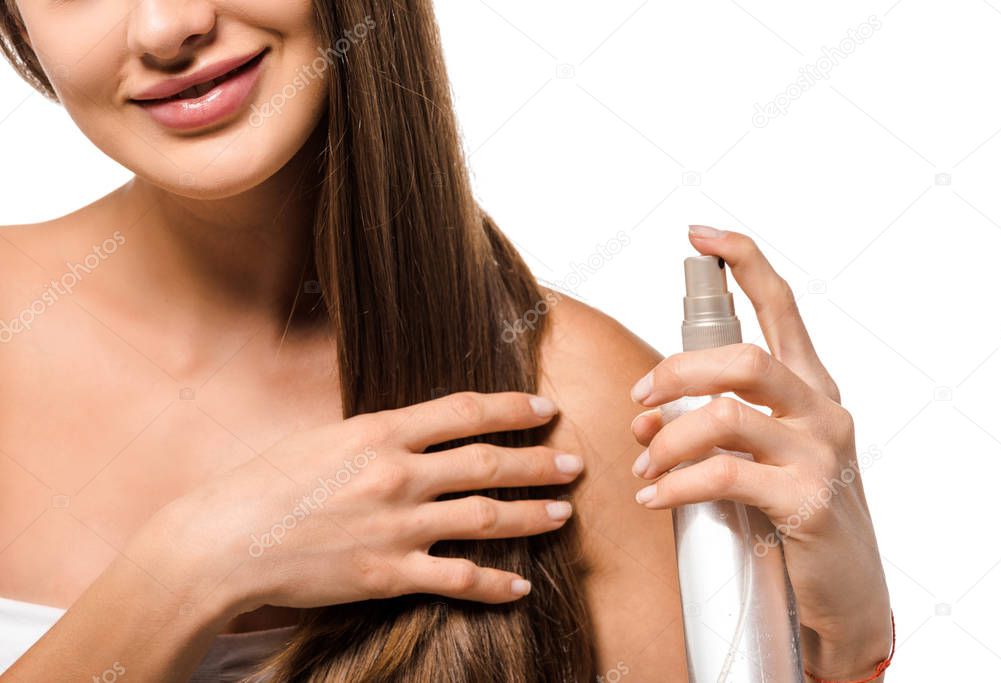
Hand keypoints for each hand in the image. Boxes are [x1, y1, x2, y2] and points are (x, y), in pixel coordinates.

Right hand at [146, 391, 582, 616]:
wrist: (225, 541)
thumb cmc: (265, 485)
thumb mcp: (324, 439)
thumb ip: (376, 436)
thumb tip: (416, 433)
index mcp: (379, 431)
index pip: (464, 412)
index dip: (512, 409)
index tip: (544, 410)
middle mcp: (397, 474)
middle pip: (487, 464)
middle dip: (537, 462)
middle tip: (574, 462)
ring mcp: (396, 526)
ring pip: (484, 518)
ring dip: (531, 515)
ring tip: (563, 513)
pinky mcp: (389, 574)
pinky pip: (456, 579)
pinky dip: (493, 583)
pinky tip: (520, 585)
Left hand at [628, 226, 891, 678]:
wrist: (843, 595)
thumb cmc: (793, 516)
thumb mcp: (753, 459)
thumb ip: (705, 428)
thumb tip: (644, 418)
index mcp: (810, 389)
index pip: (781, 308)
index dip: (743, 263)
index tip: (700, 235)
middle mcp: (822, 411)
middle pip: (743, 357)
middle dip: (676, 371)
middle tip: (640, 398)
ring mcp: (820, 454)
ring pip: (726, 414)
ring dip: (668, 437)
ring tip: (643, 463)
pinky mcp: (808, 500)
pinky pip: (725, 475)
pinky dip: (677, 482)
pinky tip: (655, 496)